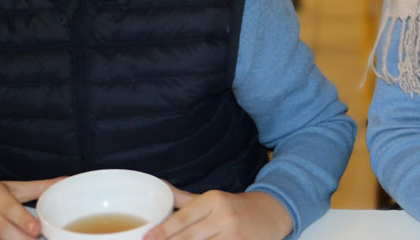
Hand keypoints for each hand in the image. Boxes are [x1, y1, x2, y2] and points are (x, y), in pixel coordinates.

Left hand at [144, 187, 292, 239]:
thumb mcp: (210, 198)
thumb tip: (158, 186)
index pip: (184, 218)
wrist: (271, 213)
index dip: (164, 231)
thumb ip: (182, 198)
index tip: (147, 238)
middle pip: (189, 238)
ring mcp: (234, 237)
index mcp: (214, 200)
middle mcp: (224, 218)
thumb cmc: (234, 207)